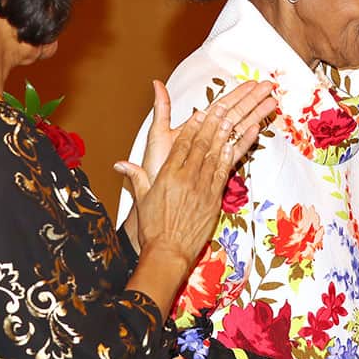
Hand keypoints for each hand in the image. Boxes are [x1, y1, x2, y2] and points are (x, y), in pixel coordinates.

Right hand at [117, 80, 275, 262]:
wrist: (169, 251)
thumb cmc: (154, 227)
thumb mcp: (142, 199)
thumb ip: (136, 177)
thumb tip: (120, 163)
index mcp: (167, 175)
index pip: (181, 145)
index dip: (192, 127)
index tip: (200, 112)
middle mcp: (186, 178)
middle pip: (201, 145)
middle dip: (212, 124)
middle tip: (222, 106)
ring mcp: (202, 187)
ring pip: (215, 155)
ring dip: (224, 135)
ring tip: (233, 117)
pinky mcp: (214, 198)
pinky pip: (224, 172)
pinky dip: (232, 156)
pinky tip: (238, 142)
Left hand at [139, 79, 275, 185]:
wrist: (157, 195)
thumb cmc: (155, 166)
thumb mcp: (157, 133)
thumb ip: (162, 108)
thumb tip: (157, 84)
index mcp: (197, 126)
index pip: (222, 105)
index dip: (237, 93)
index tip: (252, 83)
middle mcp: (210, 137)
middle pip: (235, 113)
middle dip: (253, 99)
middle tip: (269, 87)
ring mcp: (216, 151)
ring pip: (240, 129)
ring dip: (256, 115)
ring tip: (272, 103)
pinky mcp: (219, 168)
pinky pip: (235, 151)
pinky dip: (246, 140)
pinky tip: (258, 128)